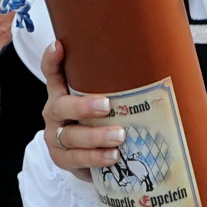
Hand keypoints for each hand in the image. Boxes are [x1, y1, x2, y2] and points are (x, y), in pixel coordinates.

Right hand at [41, 41, 123, 176]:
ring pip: (70, 136)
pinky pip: (76, 160)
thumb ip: (113, 85)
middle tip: (107, 106)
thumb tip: (154, 66)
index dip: (52, 60)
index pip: (52, 73)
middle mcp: (54, 113)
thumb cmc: (97, 119)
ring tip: (119, 136)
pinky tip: (112, 156)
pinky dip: (95, 158)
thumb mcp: (101, 98)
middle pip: (60, 107)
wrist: (85, 154)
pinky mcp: (62, 159)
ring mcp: (56, 137)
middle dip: (83, 106)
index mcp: (61, 92)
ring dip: (95, 137)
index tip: (59, 47)